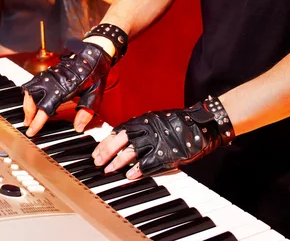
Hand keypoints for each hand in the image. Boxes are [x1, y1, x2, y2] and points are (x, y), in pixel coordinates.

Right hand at [21, 42, 112, 136]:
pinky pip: (33, 82)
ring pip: (30, 90)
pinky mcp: (48, 71)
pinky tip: (31, 100)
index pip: (45, 108)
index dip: (37, 122)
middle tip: (27, 124)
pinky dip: (29, 93)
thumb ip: (86, 112)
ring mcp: (49, 75)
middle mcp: (53, 81)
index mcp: (64, 88)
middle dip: (27, 113)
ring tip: (28, 114)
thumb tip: (78, 127)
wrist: (93, 54)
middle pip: (32, 99)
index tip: (31, 130)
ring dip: (27, 103)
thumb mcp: (95, 94)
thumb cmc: (95, 73)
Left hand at [92, 99, 234, 178]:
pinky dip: (137, 170)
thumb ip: (139, 127)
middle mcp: (147, 129)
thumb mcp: (154, 119)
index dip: (105, 142)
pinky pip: (148, 164)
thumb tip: (120, 137)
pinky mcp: (166, 154)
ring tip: (109, 170)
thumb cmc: (176, 123)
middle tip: (97, 163)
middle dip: (106, 153)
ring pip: (131, 153)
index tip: (96, 152)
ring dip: (118, 163)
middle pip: (120, 141)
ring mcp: (156, 141)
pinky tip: (129, 176)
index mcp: (143, 120)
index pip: (118, 131)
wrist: (199, 125)